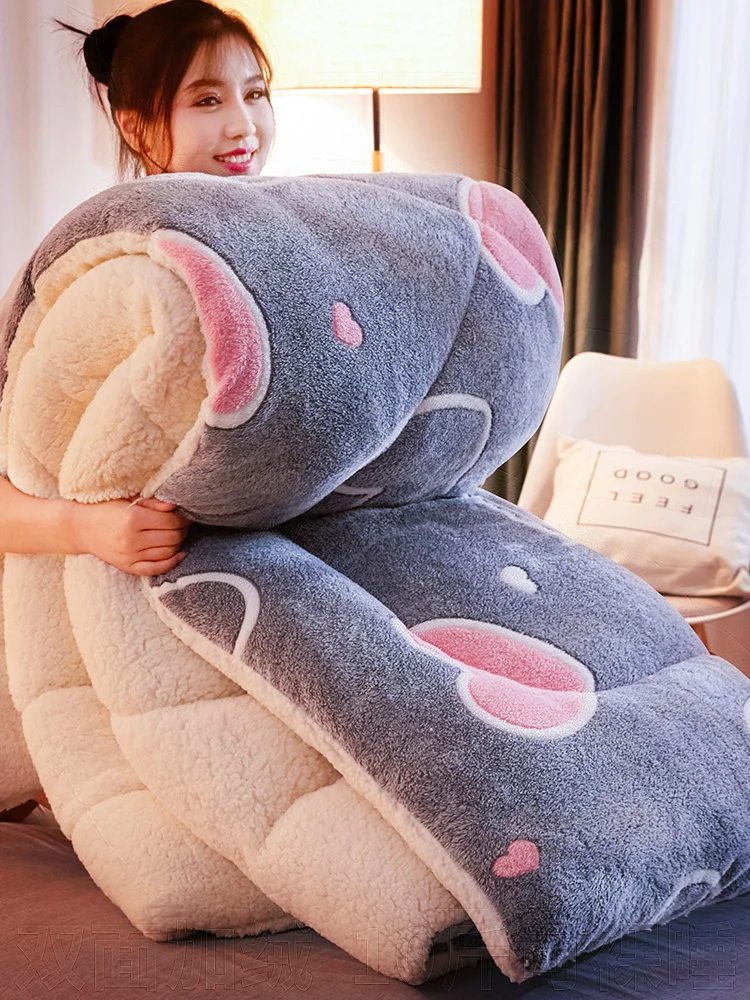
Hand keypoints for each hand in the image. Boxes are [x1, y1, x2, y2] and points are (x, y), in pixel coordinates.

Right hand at [69, 496, 190, 575]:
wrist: (81, 527)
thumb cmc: (107, 509)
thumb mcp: (129, 499)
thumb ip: (153, 502)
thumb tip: (175, 505)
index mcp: (133, 518)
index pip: (171, 521)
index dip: (183, 518)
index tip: (186, 514)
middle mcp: (132, 539)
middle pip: (172, 537)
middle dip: (182, 530)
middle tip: (183, 524)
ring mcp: (129, 555)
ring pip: (168, 553)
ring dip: (178, 543)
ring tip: (177, 534)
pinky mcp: (127, 566)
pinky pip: (155, 569)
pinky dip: (171, 562)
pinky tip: (179, 554)